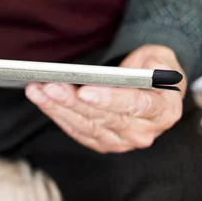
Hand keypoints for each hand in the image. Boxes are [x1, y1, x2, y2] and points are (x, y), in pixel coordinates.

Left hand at [25, 45, 186, 152]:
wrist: (151, 88)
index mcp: (164, 111)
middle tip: (50, 85)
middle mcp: (143, 132)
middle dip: (73, 101)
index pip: (135, 106)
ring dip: (58, 108)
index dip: (109, 99)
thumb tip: (141, 70)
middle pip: (103, 117)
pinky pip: (76, 130)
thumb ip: (155, 64)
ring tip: (37, 89)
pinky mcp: (102, 143)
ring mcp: (121, 141)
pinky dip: (56, 114)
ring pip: (85, 125)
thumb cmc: (153, 69)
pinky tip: (41, 99)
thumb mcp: (161, 58)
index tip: (84, 91)